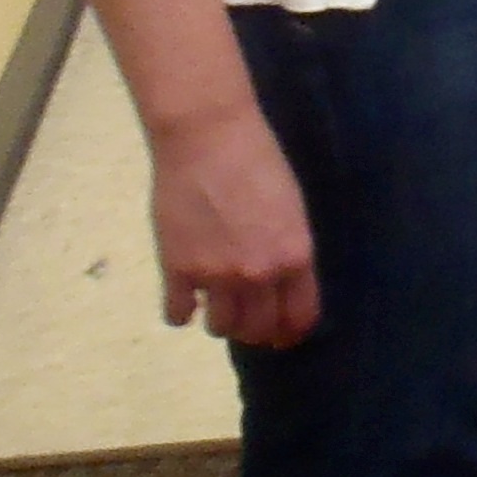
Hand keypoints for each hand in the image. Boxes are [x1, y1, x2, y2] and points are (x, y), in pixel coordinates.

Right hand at [151, 104, 320, 347]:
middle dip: (256, 331)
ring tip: (216, 308)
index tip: (283, 337)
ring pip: (220, 327)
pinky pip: (178, 314)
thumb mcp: (291, 210)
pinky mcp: (177, 269)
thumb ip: (288, 251)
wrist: (208, 138)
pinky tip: (184, 303)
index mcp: (294, 258)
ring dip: (220, 323)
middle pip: (258, 328)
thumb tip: (281, 283)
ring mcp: (216, 275)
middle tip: (248, 324)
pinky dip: (181, 313)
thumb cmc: (258, 162)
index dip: (291, 332)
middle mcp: (259, 274)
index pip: (299, 316)